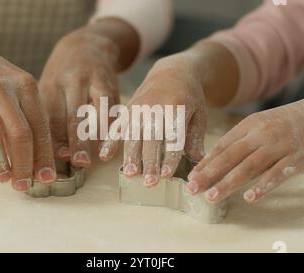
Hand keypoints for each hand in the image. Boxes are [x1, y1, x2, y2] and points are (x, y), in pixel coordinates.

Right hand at [0, 30, 55, 191]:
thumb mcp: (18, 89)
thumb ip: (28, 119)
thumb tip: (38, 160)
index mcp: (26, 86)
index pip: (40, 127)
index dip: (44, 156)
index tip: (46, 177)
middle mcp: (4, 88)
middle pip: (20, 133)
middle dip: (24, 164)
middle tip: (23, 185)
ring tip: (3, 178)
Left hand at [39, 26, 122, 167]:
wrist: (87, 46)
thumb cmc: (61, 75)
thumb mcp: (48, 87)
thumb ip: (48, 116)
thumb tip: (46, 151)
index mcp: (53, 83)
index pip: (53, 115)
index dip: (57, 138)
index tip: (60, 157)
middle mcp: (73, 81)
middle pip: (75, 115)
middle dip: (78, 141)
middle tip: (80, 162)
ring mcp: (95, 82)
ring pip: (99, 111)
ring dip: (100, 136)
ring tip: (100, 157)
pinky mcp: (112, 85)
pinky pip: (114, 108)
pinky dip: (113, 127)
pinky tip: (112, 142)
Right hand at [100, 53, 207, 185]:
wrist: (172, 71)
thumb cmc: (190, 97)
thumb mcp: (199, 113)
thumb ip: (196, 136)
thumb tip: (197, 160)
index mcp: (177, 108)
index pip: (173, 137)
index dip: (169, 156)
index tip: (167, 174)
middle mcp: (156, 108)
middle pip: (152, 139)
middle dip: (150, 162)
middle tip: (150, 182)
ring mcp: (139, 108)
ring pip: (133, 136)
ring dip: (131, 156)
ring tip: (131, 175)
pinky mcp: (128, 109)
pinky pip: (117, 127)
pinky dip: (110, 142)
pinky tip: (104, 156)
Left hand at [188, 87, 303, 202]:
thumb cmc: (287, 121)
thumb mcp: (261, 123)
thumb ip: (241, 141)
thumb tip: (216, 161)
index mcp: (249, 125)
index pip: (222, 146)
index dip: (205, 163)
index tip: (190, 177)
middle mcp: (262, 134)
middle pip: (231, 156)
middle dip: (209, 174)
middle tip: (192, 189)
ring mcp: (280, 146)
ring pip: (250, 166)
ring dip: (229, 183)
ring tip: (212, 196)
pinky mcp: (297, 158)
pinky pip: (278, 174)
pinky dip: (263, 186)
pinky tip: (250, 197)